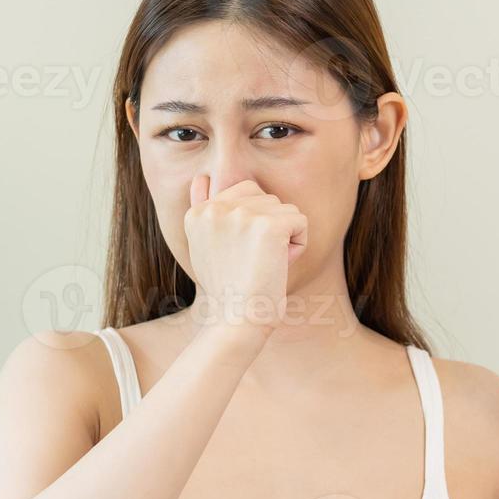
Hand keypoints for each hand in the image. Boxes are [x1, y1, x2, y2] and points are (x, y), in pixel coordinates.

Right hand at [183, 175, 307, 331]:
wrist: (237, 320)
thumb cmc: (226, 289)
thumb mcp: (203, 246)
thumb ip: (202, 210)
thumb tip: (201, 178)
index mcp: (198, 212)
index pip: (243, 191)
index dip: (252, 223)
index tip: (240, 254)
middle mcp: (216, 208)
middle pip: (266, 197)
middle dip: (270, 227)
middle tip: (254, 260)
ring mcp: (242, 215)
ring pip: (285, 210)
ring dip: (284, 237)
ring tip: (265, 264)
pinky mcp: (268, 226)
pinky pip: (300, 221)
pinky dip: (299, 245)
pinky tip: (280, 264)